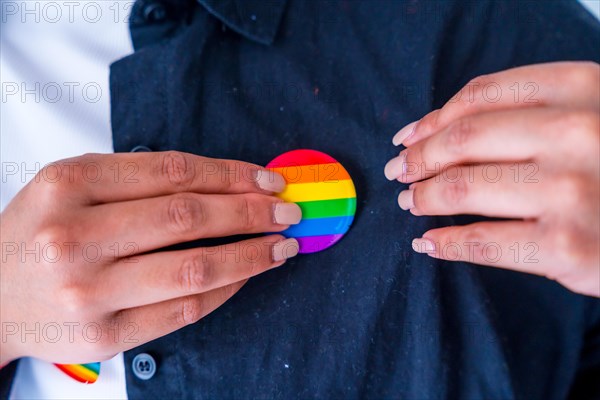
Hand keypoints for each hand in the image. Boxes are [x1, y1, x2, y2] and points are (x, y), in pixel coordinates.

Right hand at [0, 151, 300, 363]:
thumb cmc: (41, 231)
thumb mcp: (73, 185)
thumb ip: (140, 178)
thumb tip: (227, 182)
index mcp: (69, 184)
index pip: (174, 172)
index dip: (232, 175)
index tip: (268, 181)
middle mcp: (75, 236)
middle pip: (188, 217)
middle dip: (251, 212)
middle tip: (287, 212)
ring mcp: (88, 292)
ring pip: (195, 268)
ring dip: (251, 255)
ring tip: (281, 245)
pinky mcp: (103, 336)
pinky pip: (183, 310)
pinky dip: (226, 289)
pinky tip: (246, 274)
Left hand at [384, 62, 599, 296]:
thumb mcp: (593, 117)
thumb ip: (528, 113)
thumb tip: (435, 127)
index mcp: (584, 88)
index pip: (481, 96)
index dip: (432, 118)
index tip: (409, 136)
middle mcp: (578, 132)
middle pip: (464, 140)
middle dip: (419, 158)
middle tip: (400, 171)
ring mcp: (572, 190)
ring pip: (464, 188)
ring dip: (423, 197)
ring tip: (409, 203)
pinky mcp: (568, 248)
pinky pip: (482, 242)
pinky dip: (445, 244)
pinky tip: (427, 243)